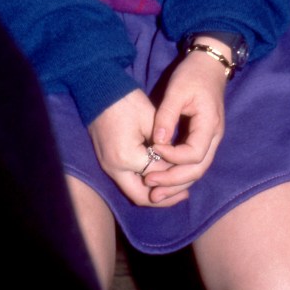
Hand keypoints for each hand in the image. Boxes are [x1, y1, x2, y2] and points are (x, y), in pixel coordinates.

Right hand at [87, 89, 179, 206]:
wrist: (99, 91)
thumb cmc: (127, 101)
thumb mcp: (151, 119)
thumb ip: (165, 145)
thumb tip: (176, 162)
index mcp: (127, 157)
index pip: (158, 175)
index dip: (176, 174)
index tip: (191, 171)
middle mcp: (115, 169)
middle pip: (142, 197)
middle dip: (164, 198)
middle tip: (185, 193)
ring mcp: (108, 167)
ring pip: (133, 192)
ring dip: (154, 192)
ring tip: (175, 188)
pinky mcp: (107, 163)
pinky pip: (127, 181)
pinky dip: (143, 183)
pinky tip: (159, 176)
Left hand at [145, 45, 228, 204]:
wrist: (209, 64)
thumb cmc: (193, 74)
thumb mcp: (177, 89)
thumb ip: (167, 116)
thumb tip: (157, 142)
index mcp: (210, 125)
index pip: (193, 154)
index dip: (173, 157)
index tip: (153, 148)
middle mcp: (214, 137)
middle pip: (197, 170)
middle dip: (173, 181)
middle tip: (150, 185)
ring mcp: (211, 140)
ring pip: (196, 170)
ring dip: (176, 183)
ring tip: (154, 192)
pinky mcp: (203, 139)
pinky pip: (194, 162)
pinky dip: (179, 173)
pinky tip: (163, 178)